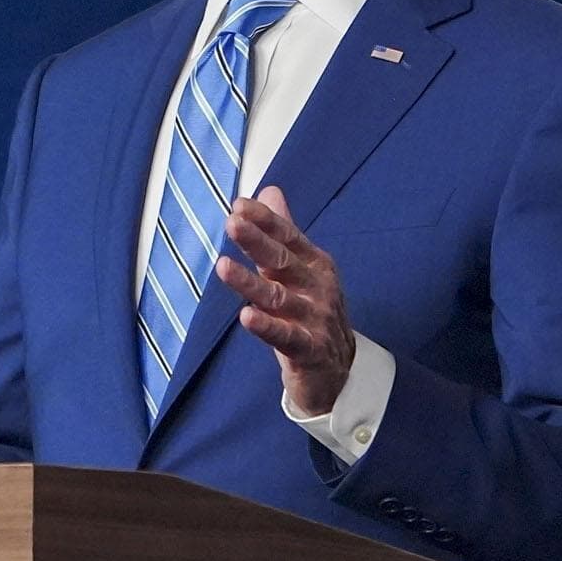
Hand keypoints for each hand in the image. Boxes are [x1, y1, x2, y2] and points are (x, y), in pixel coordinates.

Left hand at [216, 184, 354, 416]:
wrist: (338, 369)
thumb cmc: (311, 312)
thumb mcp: (298, 270)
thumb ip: (281, 232)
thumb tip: (268, 191)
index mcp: (314, 264)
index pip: (288, 236)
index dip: (266, 220)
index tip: (239, 204)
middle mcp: (317, 287)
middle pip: (283, 261)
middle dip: (258, 241)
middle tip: (232, 223)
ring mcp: (315, 318)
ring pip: (278, 298)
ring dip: (250, 283)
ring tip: (223, 267)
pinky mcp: (309, 349)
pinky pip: (285, 336)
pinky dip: (266, 326)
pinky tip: (246, 316)